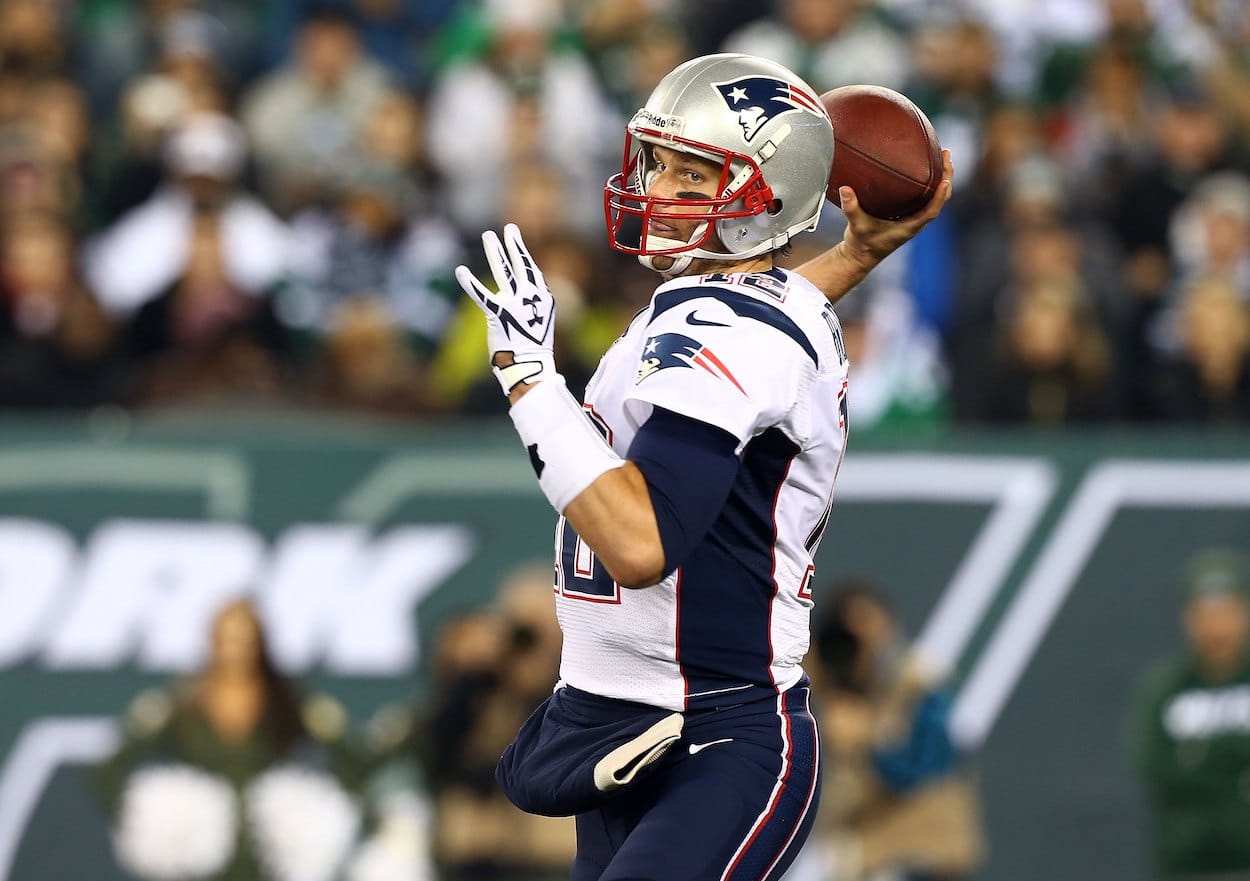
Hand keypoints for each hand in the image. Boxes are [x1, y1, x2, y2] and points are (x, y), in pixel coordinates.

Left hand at [455, 223, 557, 394]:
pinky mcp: (499, 314)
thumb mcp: (537, 325)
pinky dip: (470, 283)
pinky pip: (482, 295)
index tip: (516, 243)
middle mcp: (532, 297)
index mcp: (544, 299)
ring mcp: (516, 304)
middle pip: (523, 264)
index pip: (533, 273)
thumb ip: (528, 309)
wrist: (530, 366)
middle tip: (509, 228)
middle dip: (515, 245)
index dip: (523, 257)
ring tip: (489, 236)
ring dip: (496, 252)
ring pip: (505, 271)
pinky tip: (460, 270)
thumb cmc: (531, 351)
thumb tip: (513, 302)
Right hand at [839, 148, 953, 269]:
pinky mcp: (909, 214)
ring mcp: (914, 218)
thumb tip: (845, 189)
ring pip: (936, 197)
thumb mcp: (856, 225)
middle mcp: (916, 222)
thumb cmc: (861, 242)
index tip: (946, 180)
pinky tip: (927, 168)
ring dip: (942, 177)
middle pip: (940, 199)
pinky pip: (927, 197)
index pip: (931, 211)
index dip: (940, 197)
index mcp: (909, 227)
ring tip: (942, 156)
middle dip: (946, 176)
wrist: (861, 254)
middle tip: (945, 153)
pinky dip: (931, 182)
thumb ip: (851, 208)